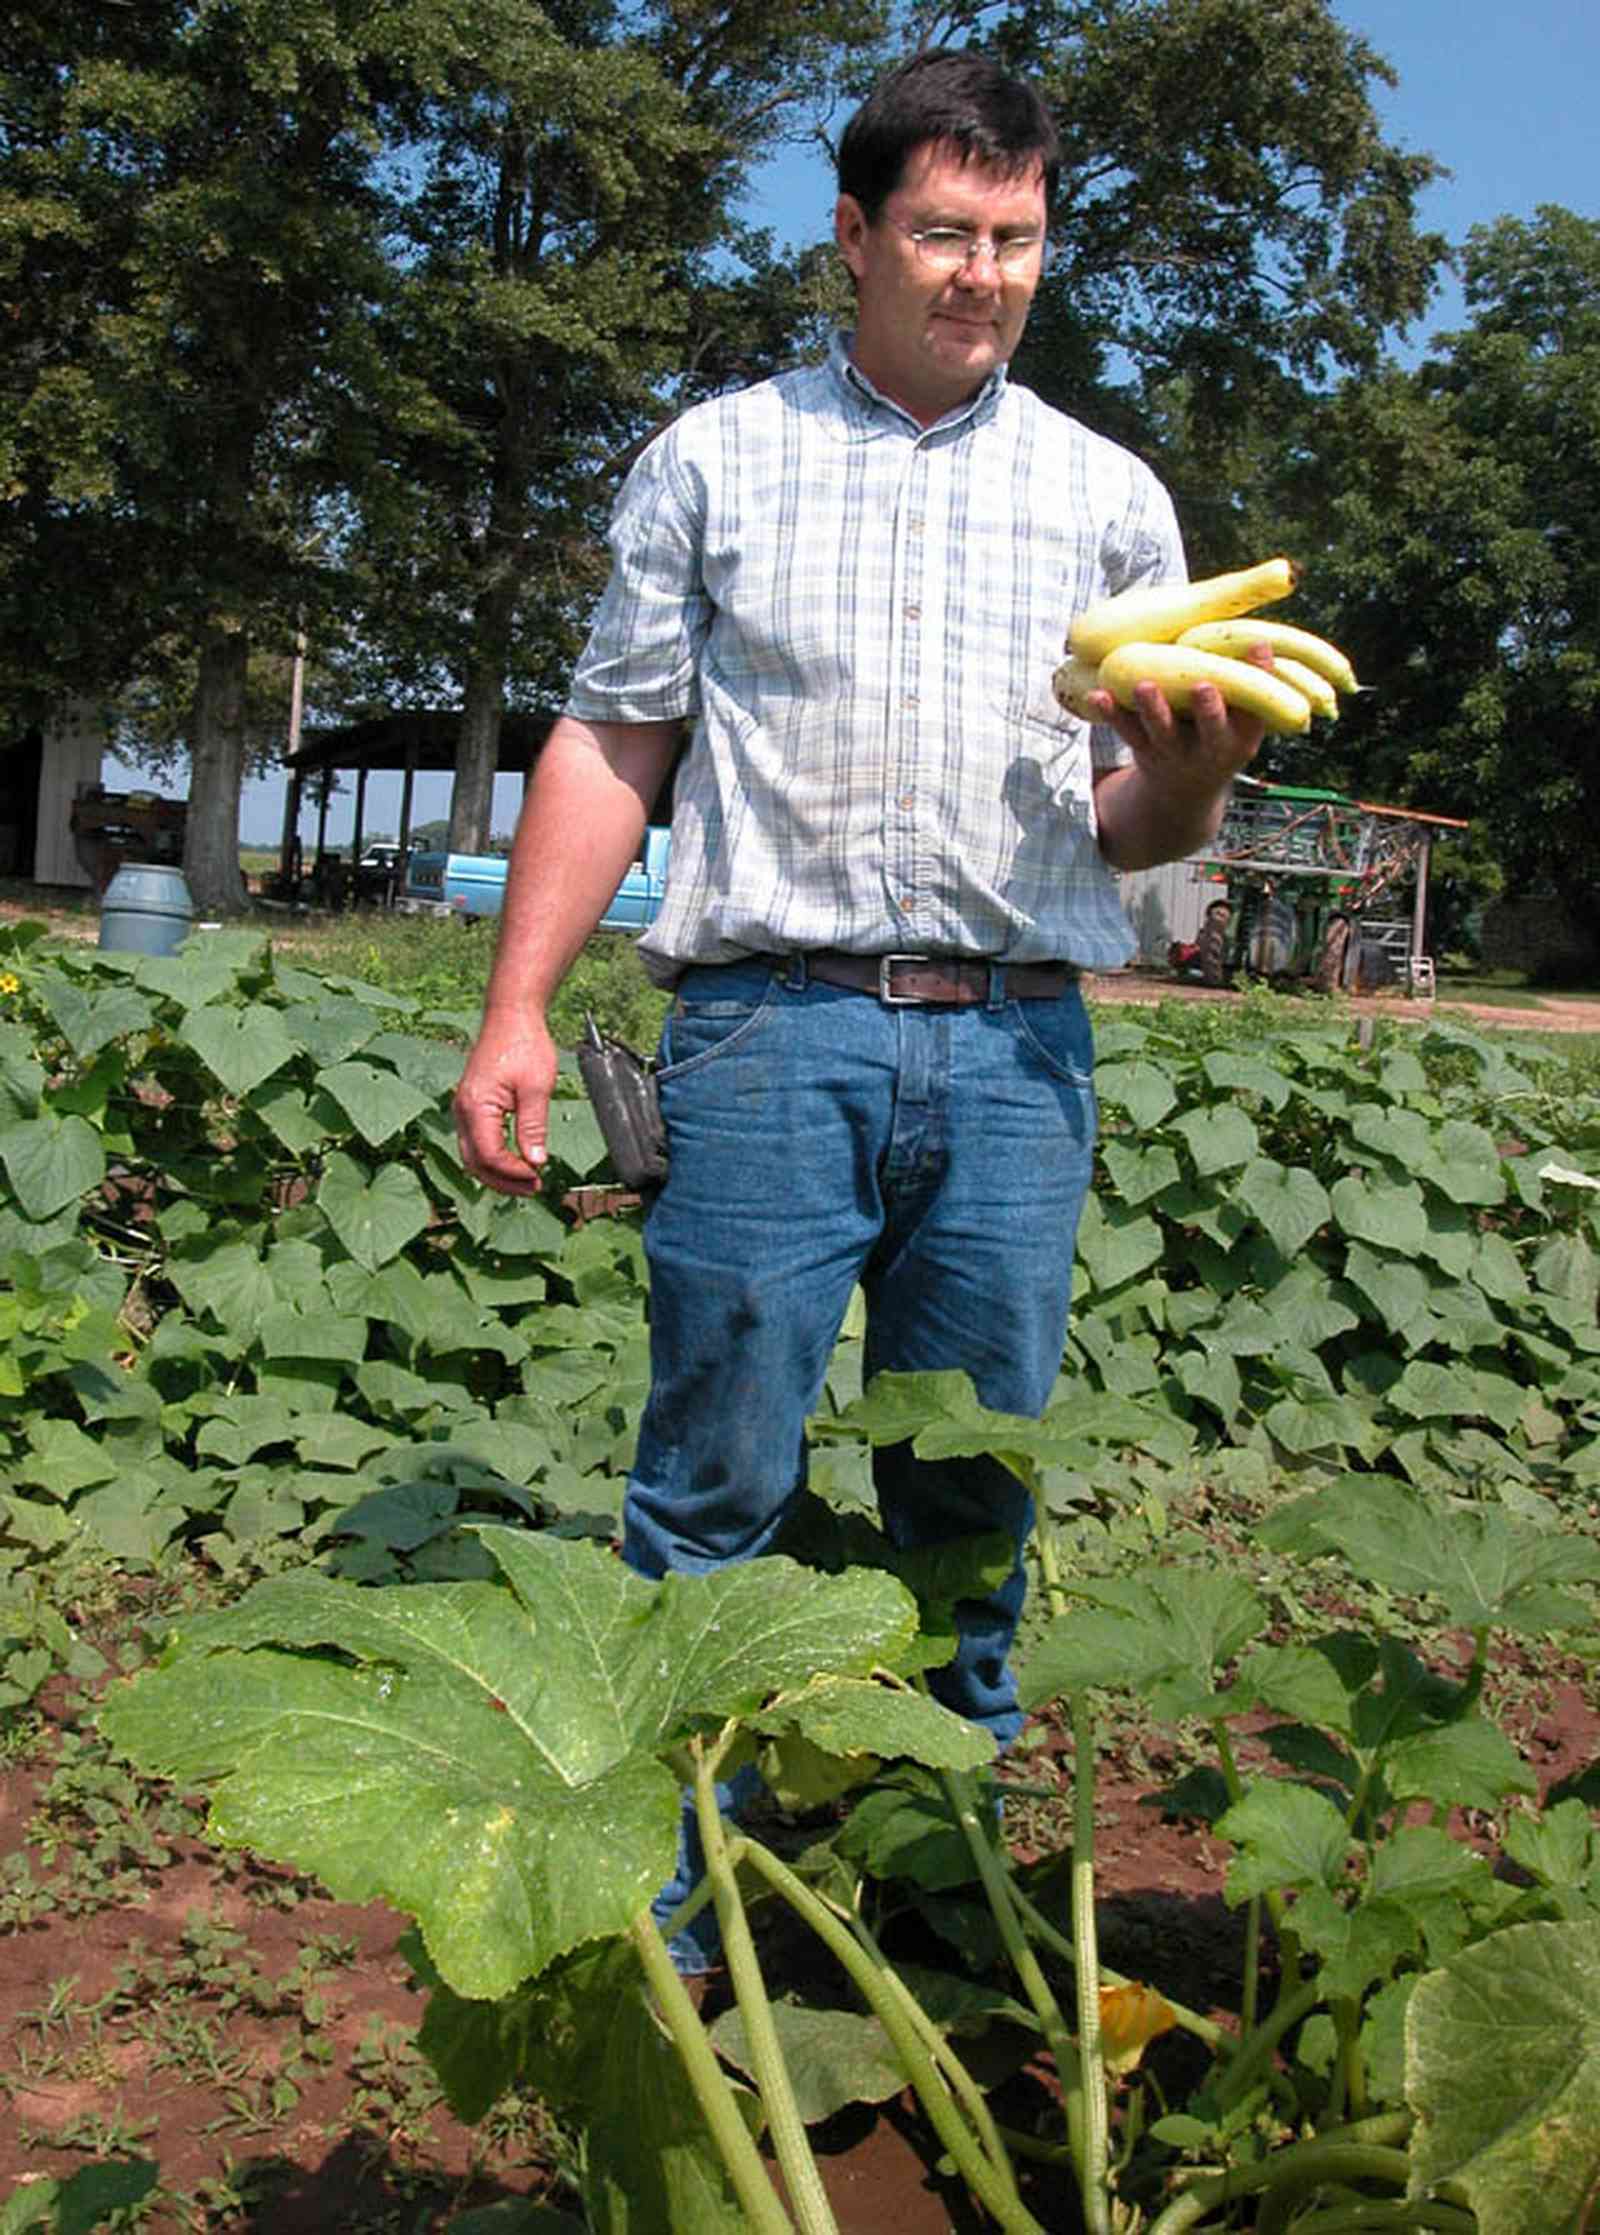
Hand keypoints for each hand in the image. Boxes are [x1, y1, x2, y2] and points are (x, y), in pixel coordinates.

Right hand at [453, 1015, 559, 1194]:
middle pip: (476, 1163)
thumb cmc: (523, 1043)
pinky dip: (494, 1158)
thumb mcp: (536, 1088)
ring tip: (527, 1180)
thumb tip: (536, 1161)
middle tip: (534, 1188)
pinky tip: (516, 1161)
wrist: (510, 1016)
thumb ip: (533, 1127)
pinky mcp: (471, 1106)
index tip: (538, 1178)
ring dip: (499, 1172)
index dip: (513, 1173)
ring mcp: (464, 1109)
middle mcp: (462, 1111)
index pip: (490, 1156)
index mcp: (475, 1107)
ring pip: (473, 1156)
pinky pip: (476, 1142)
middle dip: (504, 1181)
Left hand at [1088, 640, 1272, 796]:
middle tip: (1203, 686)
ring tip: (1144, 686)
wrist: (1184, 790)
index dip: (1260, 678)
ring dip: (1152, 708)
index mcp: (1241, 736)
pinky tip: (1098, 695)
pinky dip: (1111, 713)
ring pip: (1162, 730)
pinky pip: (1125, 731)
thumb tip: (1254, 626)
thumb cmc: (1218, 734)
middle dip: (1208, 709)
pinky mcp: (1143, 749)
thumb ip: (1246, 682)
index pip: (1256, 708)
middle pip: (1210, 729)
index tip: (1258, 647)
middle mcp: (1210, 748)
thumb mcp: (1241, 721)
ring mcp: (1173, 750)